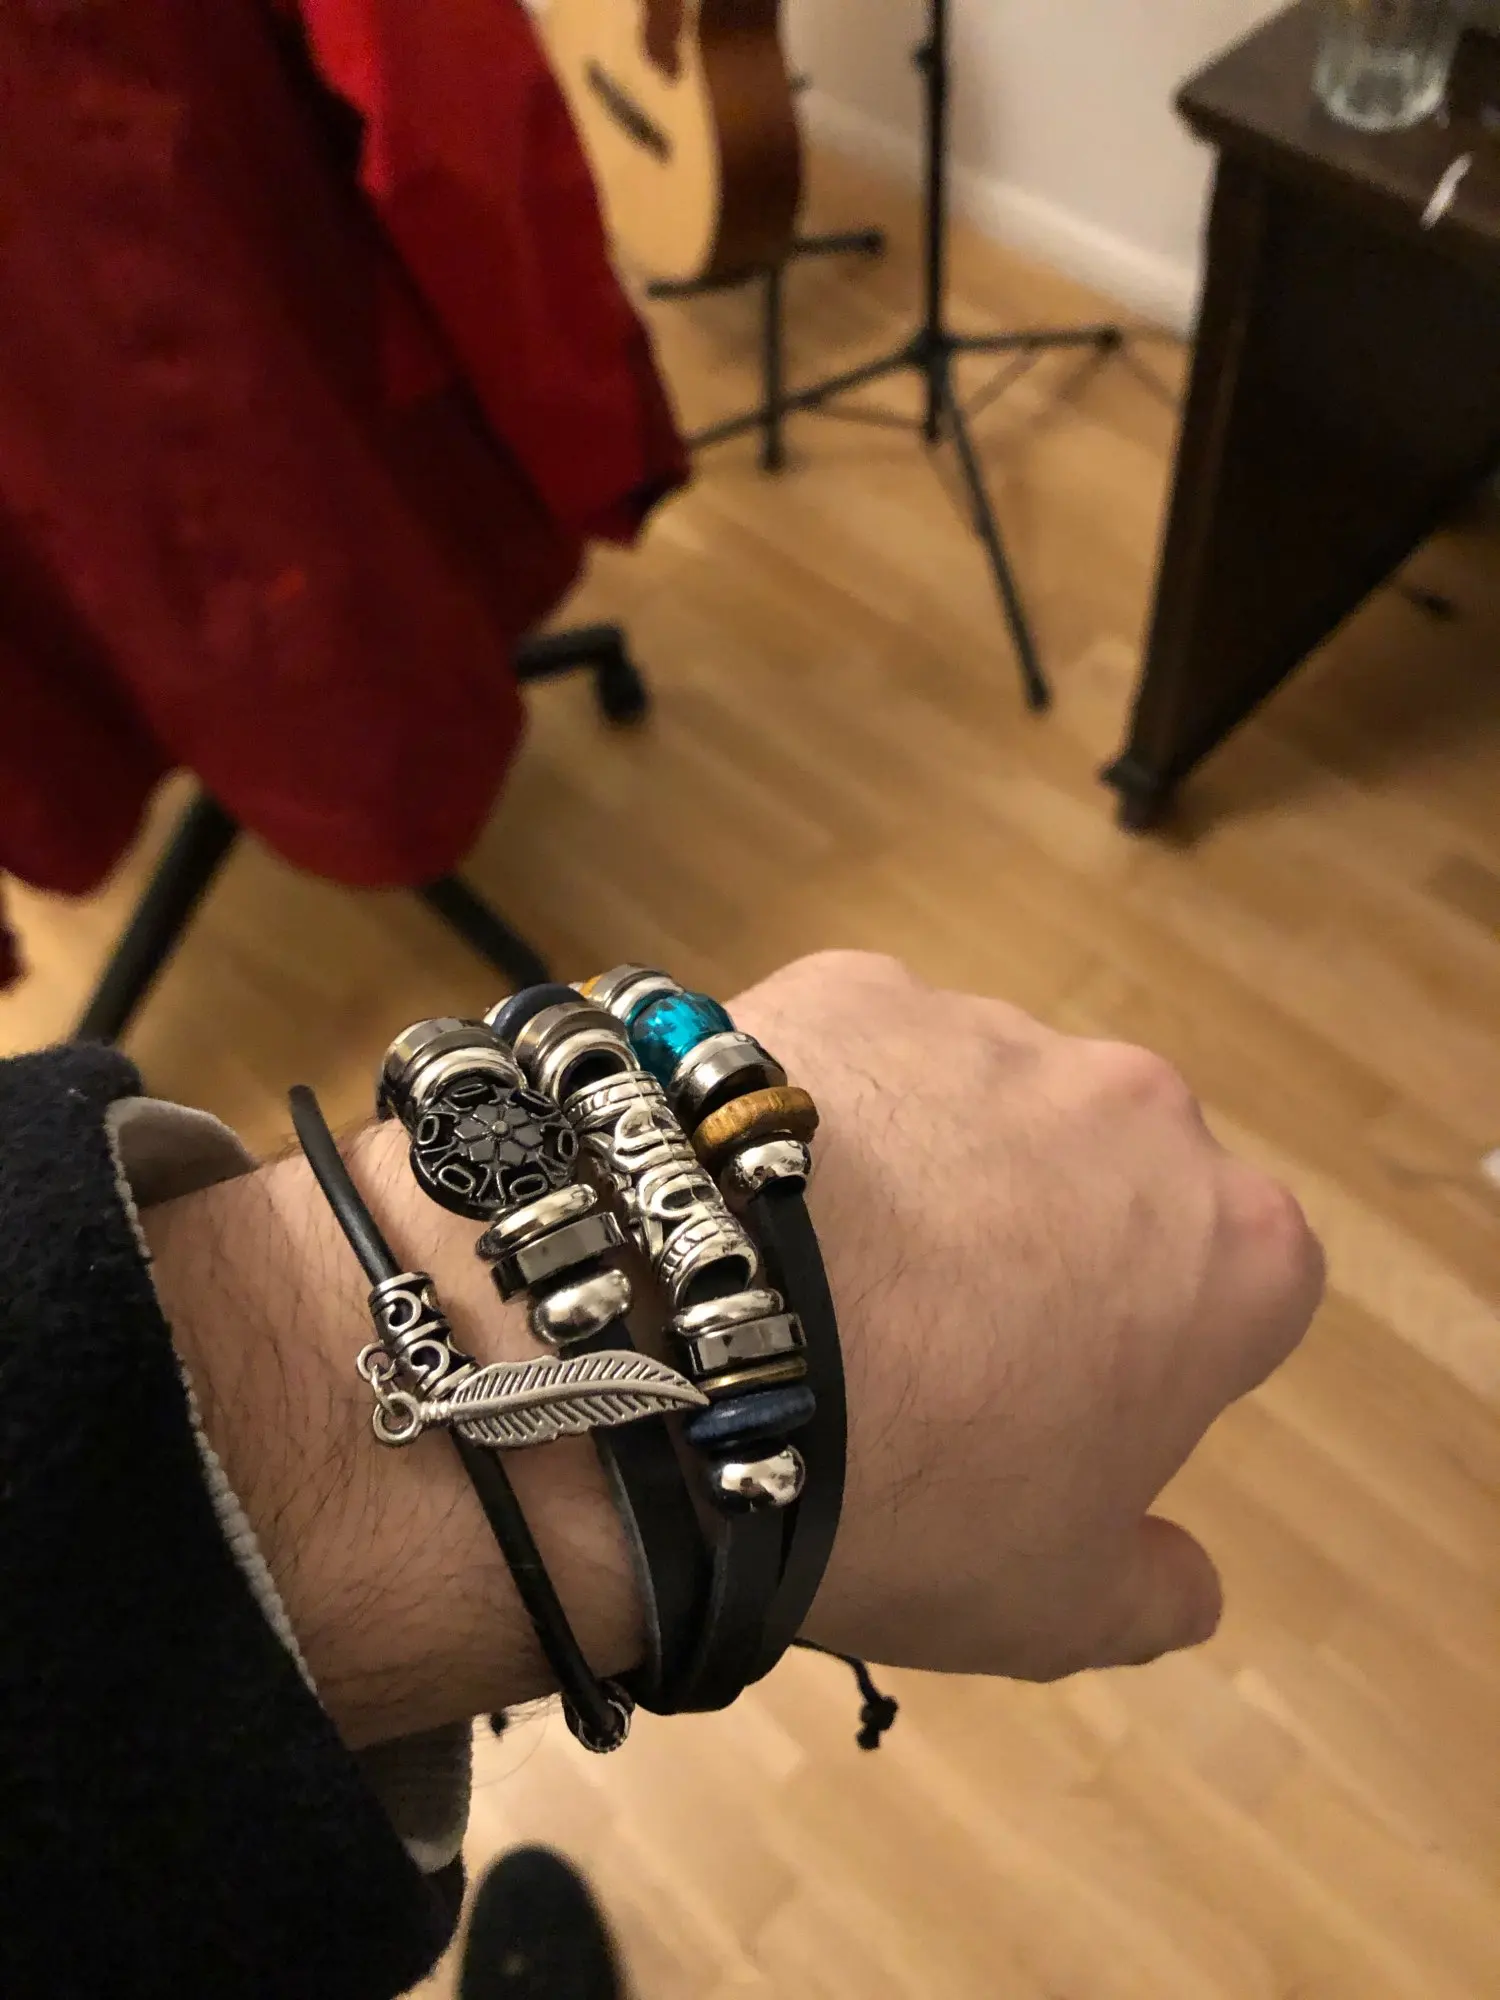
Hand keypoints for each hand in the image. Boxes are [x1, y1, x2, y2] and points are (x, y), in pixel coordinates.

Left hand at [730, 952, 1324, 1680]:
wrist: (682, 1360)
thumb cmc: (906, 1500)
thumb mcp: (1051, 1606)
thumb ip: (1150, 1592)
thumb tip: (1187, 1583)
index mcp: (1233, 1249)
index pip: (1237, 1290)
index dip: (1154, 1355)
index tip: (1060, 1409)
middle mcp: (1137, 1108)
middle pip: (1112, 1181)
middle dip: (1048, 1247)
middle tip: (931, 1348)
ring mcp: (988, 1029)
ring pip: (983, 1108)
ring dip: (936, 1174)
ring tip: (821, 1279)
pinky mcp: (853, 985)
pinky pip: (859, 1059)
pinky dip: (824, 1116)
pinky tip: (754, 1201)